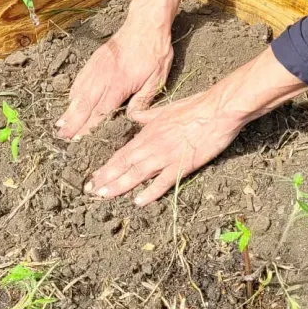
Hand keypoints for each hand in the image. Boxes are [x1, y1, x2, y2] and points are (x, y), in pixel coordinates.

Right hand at [57, 19, 173, 139]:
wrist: (146, 23)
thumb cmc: (154, 51)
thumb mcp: (157, 78)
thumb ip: (143, 99)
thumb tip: (132, 118)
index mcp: (119, 84)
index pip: (101, 111)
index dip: (89, 127)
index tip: (79, 138)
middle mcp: (103, 77)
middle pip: (84, 104)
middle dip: (73, 122)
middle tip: (63, 136)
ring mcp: (96, 68)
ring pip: (79, 93)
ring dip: (69, 110)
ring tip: (60, 124)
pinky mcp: (94, 61)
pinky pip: (80, 80)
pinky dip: (73, 93)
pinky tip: (70, 102)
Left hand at [81, 47, 306, 205]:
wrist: (217, 110)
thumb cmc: (194, 107)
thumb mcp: (165, 109)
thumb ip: (148, 116)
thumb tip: (133, 116)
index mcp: (148, 132)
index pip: (122, 152)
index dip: (107, 166)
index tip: (94, 176)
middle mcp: (152, 145)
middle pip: (123, 164)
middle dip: (106, 178)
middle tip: (90, 191)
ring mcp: (166, 156)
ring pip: (137, 174)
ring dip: (119, 185)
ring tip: (104, 196)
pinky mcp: (182, 165)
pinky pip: (163, 182)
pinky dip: (150, 192)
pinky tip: (138, 202)